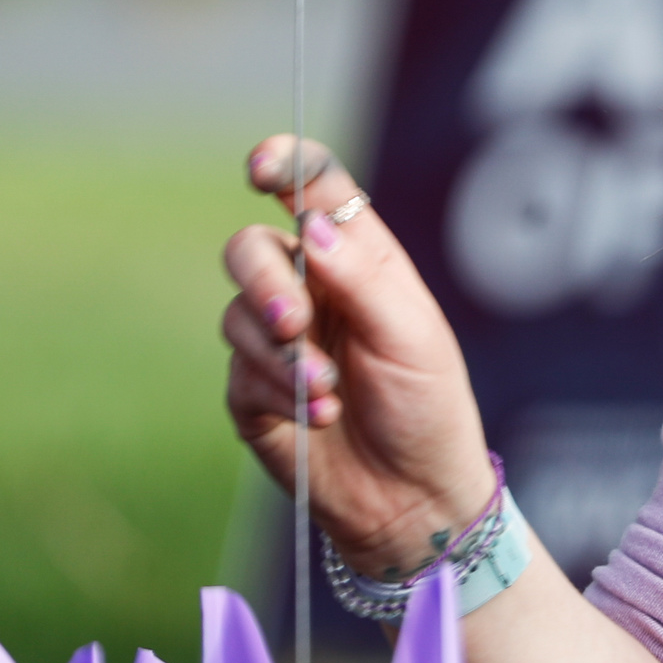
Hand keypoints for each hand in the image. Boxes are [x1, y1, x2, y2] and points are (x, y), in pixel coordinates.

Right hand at [221, 138, 496, 578]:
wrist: (413, 497)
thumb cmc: (428, 407)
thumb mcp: (412, 336)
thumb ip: (362, 276)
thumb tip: (311, 223)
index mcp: (359, 262)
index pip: (315, 191)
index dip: (284, 165)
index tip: (260, 168)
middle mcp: (313, 292)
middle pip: (252, 250)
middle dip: (265, 283)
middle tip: (297, 324)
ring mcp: (278, 342)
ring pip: (236, 312)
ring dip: (279, 354)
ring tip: (326, 391)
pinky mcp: (252, 392)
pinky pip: (235, 371)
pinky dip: (273, 391)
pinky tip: (317, 415)